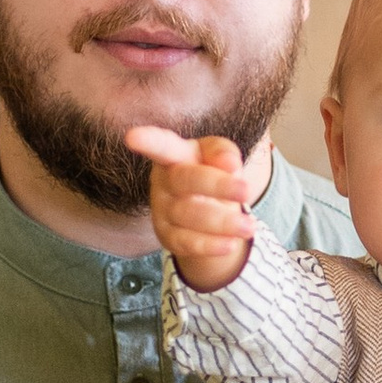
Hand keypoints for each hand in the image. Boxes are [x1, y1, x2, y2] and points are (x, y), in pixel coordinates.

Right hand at [123, 124, 255, 292]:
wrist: (206, 207)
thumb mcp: (219, 155)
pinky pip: (186, 242)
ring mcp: (162, 210)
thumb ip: (223, 153)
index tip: (131, 137)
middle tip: (246, 191)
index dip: (148, 141)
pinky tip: (231, 244)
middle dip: (217, 185)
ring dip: (222, 222)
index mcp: (175, 154)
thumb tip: (230, 164)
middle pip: (185, 180)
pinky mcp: (167, 236)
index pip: (162, 146)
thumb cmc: (210, 171)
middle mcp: (163, 181)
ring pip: (189, 215)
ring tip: (250, 226)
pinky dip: (210, 245)